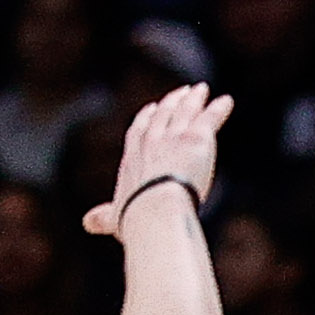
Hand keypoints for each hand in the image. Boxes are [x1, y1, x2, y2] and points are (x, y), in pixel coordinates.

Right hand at [83, 82, 232, 238]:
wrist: (156, 210)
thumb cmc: (136, 219)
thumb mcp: (115, 218)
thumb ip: (104, 218)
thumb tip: (88, 224)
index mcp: (133, 158)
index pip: (139, 131)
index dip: (146, 119)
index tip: (152, 108)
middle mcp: (152, 141)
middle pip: (163, 116)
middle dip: (171, 103)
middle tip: (180, 93)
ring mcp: (174, 137)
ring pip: (185, 112)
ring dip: (194, 100)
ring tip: (201, 90)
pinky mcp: (197, 137)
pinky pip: (210, 118)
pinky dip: (218, 109)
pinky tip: (227, 101)